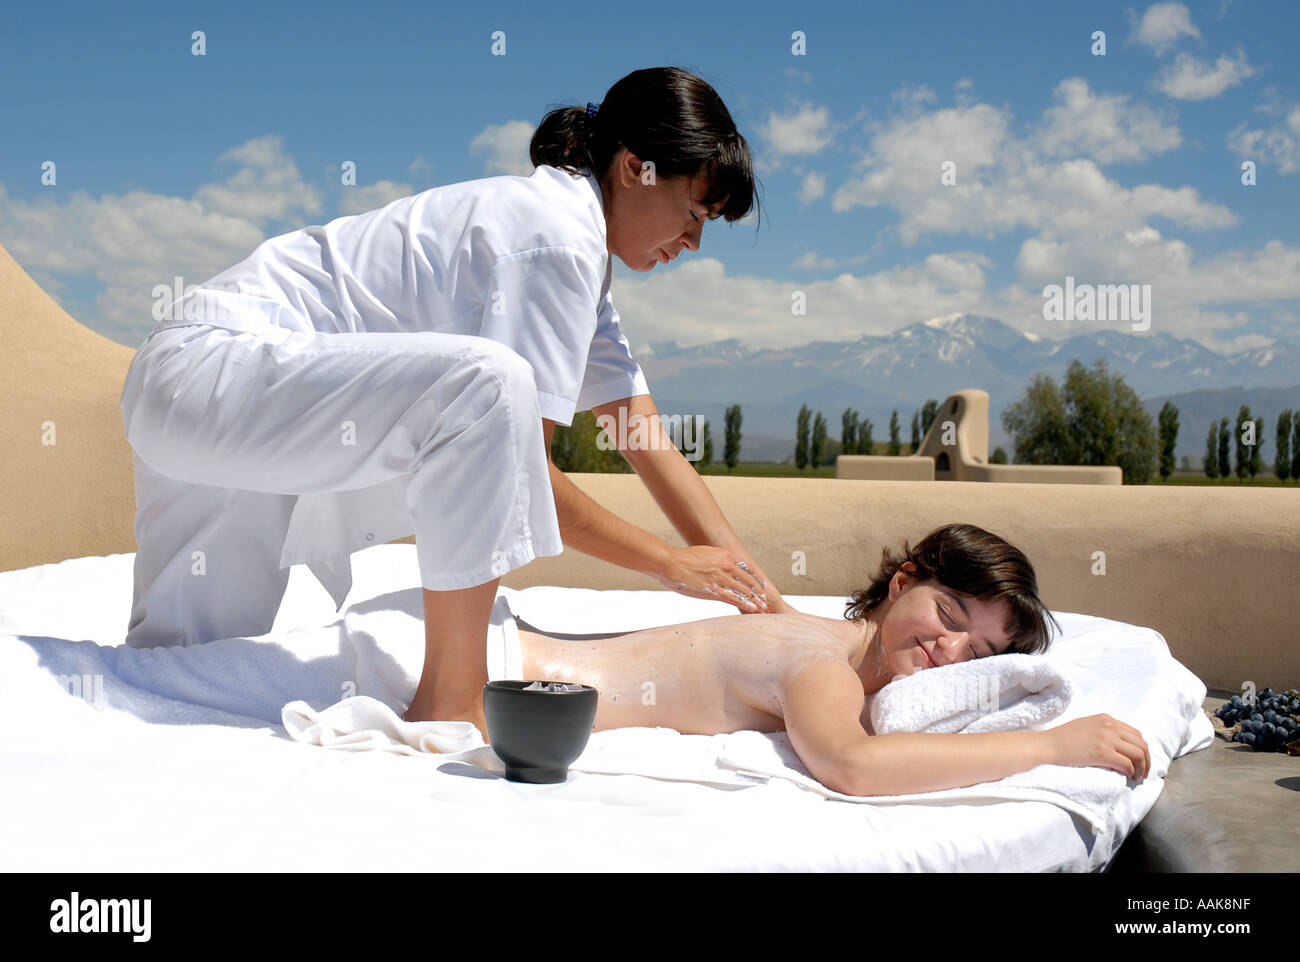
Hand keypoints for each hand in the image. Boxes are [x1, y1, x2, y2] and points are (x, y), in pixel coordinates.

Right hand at [654, 545, 770, 612]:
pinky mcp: (714, 589)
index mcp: (725, 554)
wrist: (671, 563)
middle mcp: (727, 565)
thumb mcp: (705, 552)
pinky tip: (752, 609)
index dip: (756, 578)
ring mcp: (721, 578)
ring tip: (762, 607)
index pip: (747, 567)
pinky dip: (745, 604)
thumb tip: (719, 564)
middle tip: (765, 599)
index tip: (761, 585)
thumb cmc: (683, 558)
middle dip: (758, 591)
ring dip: (755, 600)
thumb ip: (716, 558)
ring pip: (744, 590)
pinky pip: (734, 598)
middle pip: (749, 579)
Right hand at [1045, 713, 1149, 780]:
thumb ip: (1103, 730)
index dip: (1142, 750)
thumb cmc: (1062, 739)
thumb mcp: (1086, 726)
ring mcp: (1107, 738)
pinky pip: (1127, 764)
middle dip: (1146, 760)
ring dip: (1142, 768)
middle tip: (1143, 773)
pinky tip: (1127, 777)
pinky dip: (1131, 772)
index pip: (1135, 734)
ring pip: (1138, 754)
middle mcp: (1110, 726)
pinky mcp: (1103, 752)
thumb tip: (1119, 745)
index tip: (1140, 762)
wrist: (1047, 745)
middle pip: (1141, 744)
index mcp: (1106, 719)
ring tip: (1137, 777)